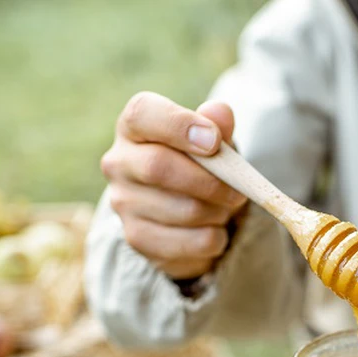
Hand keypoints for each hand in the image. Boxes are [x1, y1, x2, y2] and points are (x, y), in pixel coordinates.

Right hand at [101, 91, 247, 278]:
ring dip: (218, 212)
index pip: (143, 114)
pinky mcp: (138, 238)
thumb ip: (218, 124)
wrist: (191, 214)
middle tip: (238, 190)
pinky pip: (191, 242)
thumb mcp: (214, 140)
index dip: (180, 125)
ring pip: (184, 210)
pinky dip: (215, 238)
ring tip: (223, 208)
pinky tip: (212, 229)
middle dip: (210, 181)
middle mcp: (119, 162)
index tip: (214, 141)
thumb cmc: (201, 164)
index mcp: (134, 126)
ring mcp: (123, 203)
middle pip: (158, 166)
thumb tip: (220, 113)